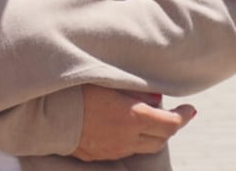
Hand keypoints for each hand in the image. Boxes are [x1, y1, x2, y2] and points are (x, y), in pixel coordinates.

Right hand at [70, 85, 194, 161]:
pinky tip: (125, 127)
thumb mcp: (107, 81)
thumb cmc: (74, 89)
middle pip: (162, 138)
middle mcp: (127, 138)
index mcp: (131, 117)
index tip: (191, 108)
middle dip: (170, 125)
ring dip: (153, 134)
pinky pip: (126, 150)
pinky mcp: (100, 155)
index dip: (184, 116)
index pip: (171, 123)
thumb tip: (156, 96)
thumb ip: (134, 88)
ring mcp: (114, 150)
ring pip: (146, 147)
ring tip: (148, 119)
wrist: (44, 113)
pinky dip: (134, 140)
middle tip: (171, 112)